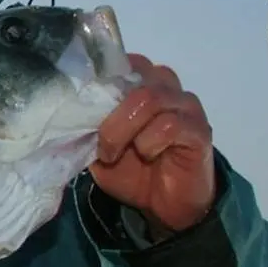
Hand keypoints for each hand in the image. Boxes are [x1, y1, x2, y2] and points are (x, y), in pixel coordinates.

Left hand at [90, 53, 215, 238]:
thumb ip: (89, 126)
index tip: (82, 106)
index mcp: (140, 82)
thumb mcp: (99, 149)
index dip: (99, 80)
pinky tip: (147, 155)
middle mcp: (165, 85)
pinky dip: (149, 142)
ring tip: (114, 154)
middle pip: (133, 76)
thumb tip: (68, 113)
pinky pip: (169, 124)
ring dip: (123, 129)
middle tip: (100, 143)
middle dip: (108, 113)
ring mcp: (185, 105)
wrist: (165, 205)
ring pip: (150, 98)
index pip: (120, 61)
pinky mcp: (199, 130)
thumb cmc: (132, 171)